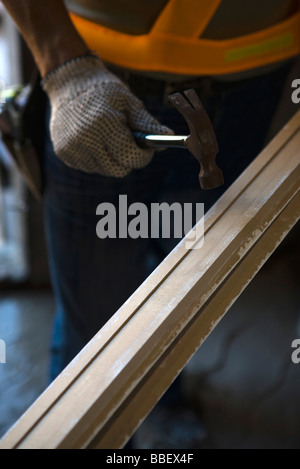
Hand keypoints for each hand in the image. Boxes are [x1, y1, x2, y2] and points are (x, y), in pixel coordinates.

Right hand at [42, 56, 173, 176]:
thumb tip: (168, 137)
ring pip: (104, 170)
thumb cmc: (104, 90)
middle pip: (118, 170)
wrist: (68, 81)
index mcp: (104, 124)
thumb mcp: (129, 101)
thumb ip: (147, 123)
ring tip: (108, 137)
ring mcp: (72, 148)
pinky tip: (94, 139)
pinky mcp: (64, 154)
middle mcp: (85, 139)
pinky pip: (90, 167)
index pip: (130, 157)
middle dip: (128, 160)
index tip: (146, 149)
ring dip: (112, 159)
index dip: (143, 156)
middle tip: (129, 145)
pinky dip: (97, 158)